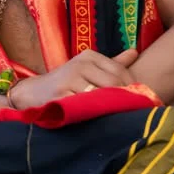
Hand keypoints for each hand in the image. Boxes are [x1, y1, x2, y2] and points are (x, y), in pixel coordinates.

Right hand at [10, 48, 138, 110]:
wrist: (35, 92)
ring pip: (102, 96)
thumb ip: (113, 63)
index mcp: (89, 56)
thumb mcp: (88, 67)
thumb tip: (135, 52)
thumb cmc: (67, 81)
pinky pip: (86, 107)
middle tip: (132, 113)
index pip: (121, 72)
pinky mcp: (62, 96)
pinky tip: (99, 120)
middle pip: (114, 84)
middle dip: (125, 99)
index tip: (138, 102)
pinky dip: (95, 115)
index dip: (133, 89)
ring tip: (118, 118)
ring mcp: (70, 79)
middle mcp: (80, 64)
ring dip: (112, 109)